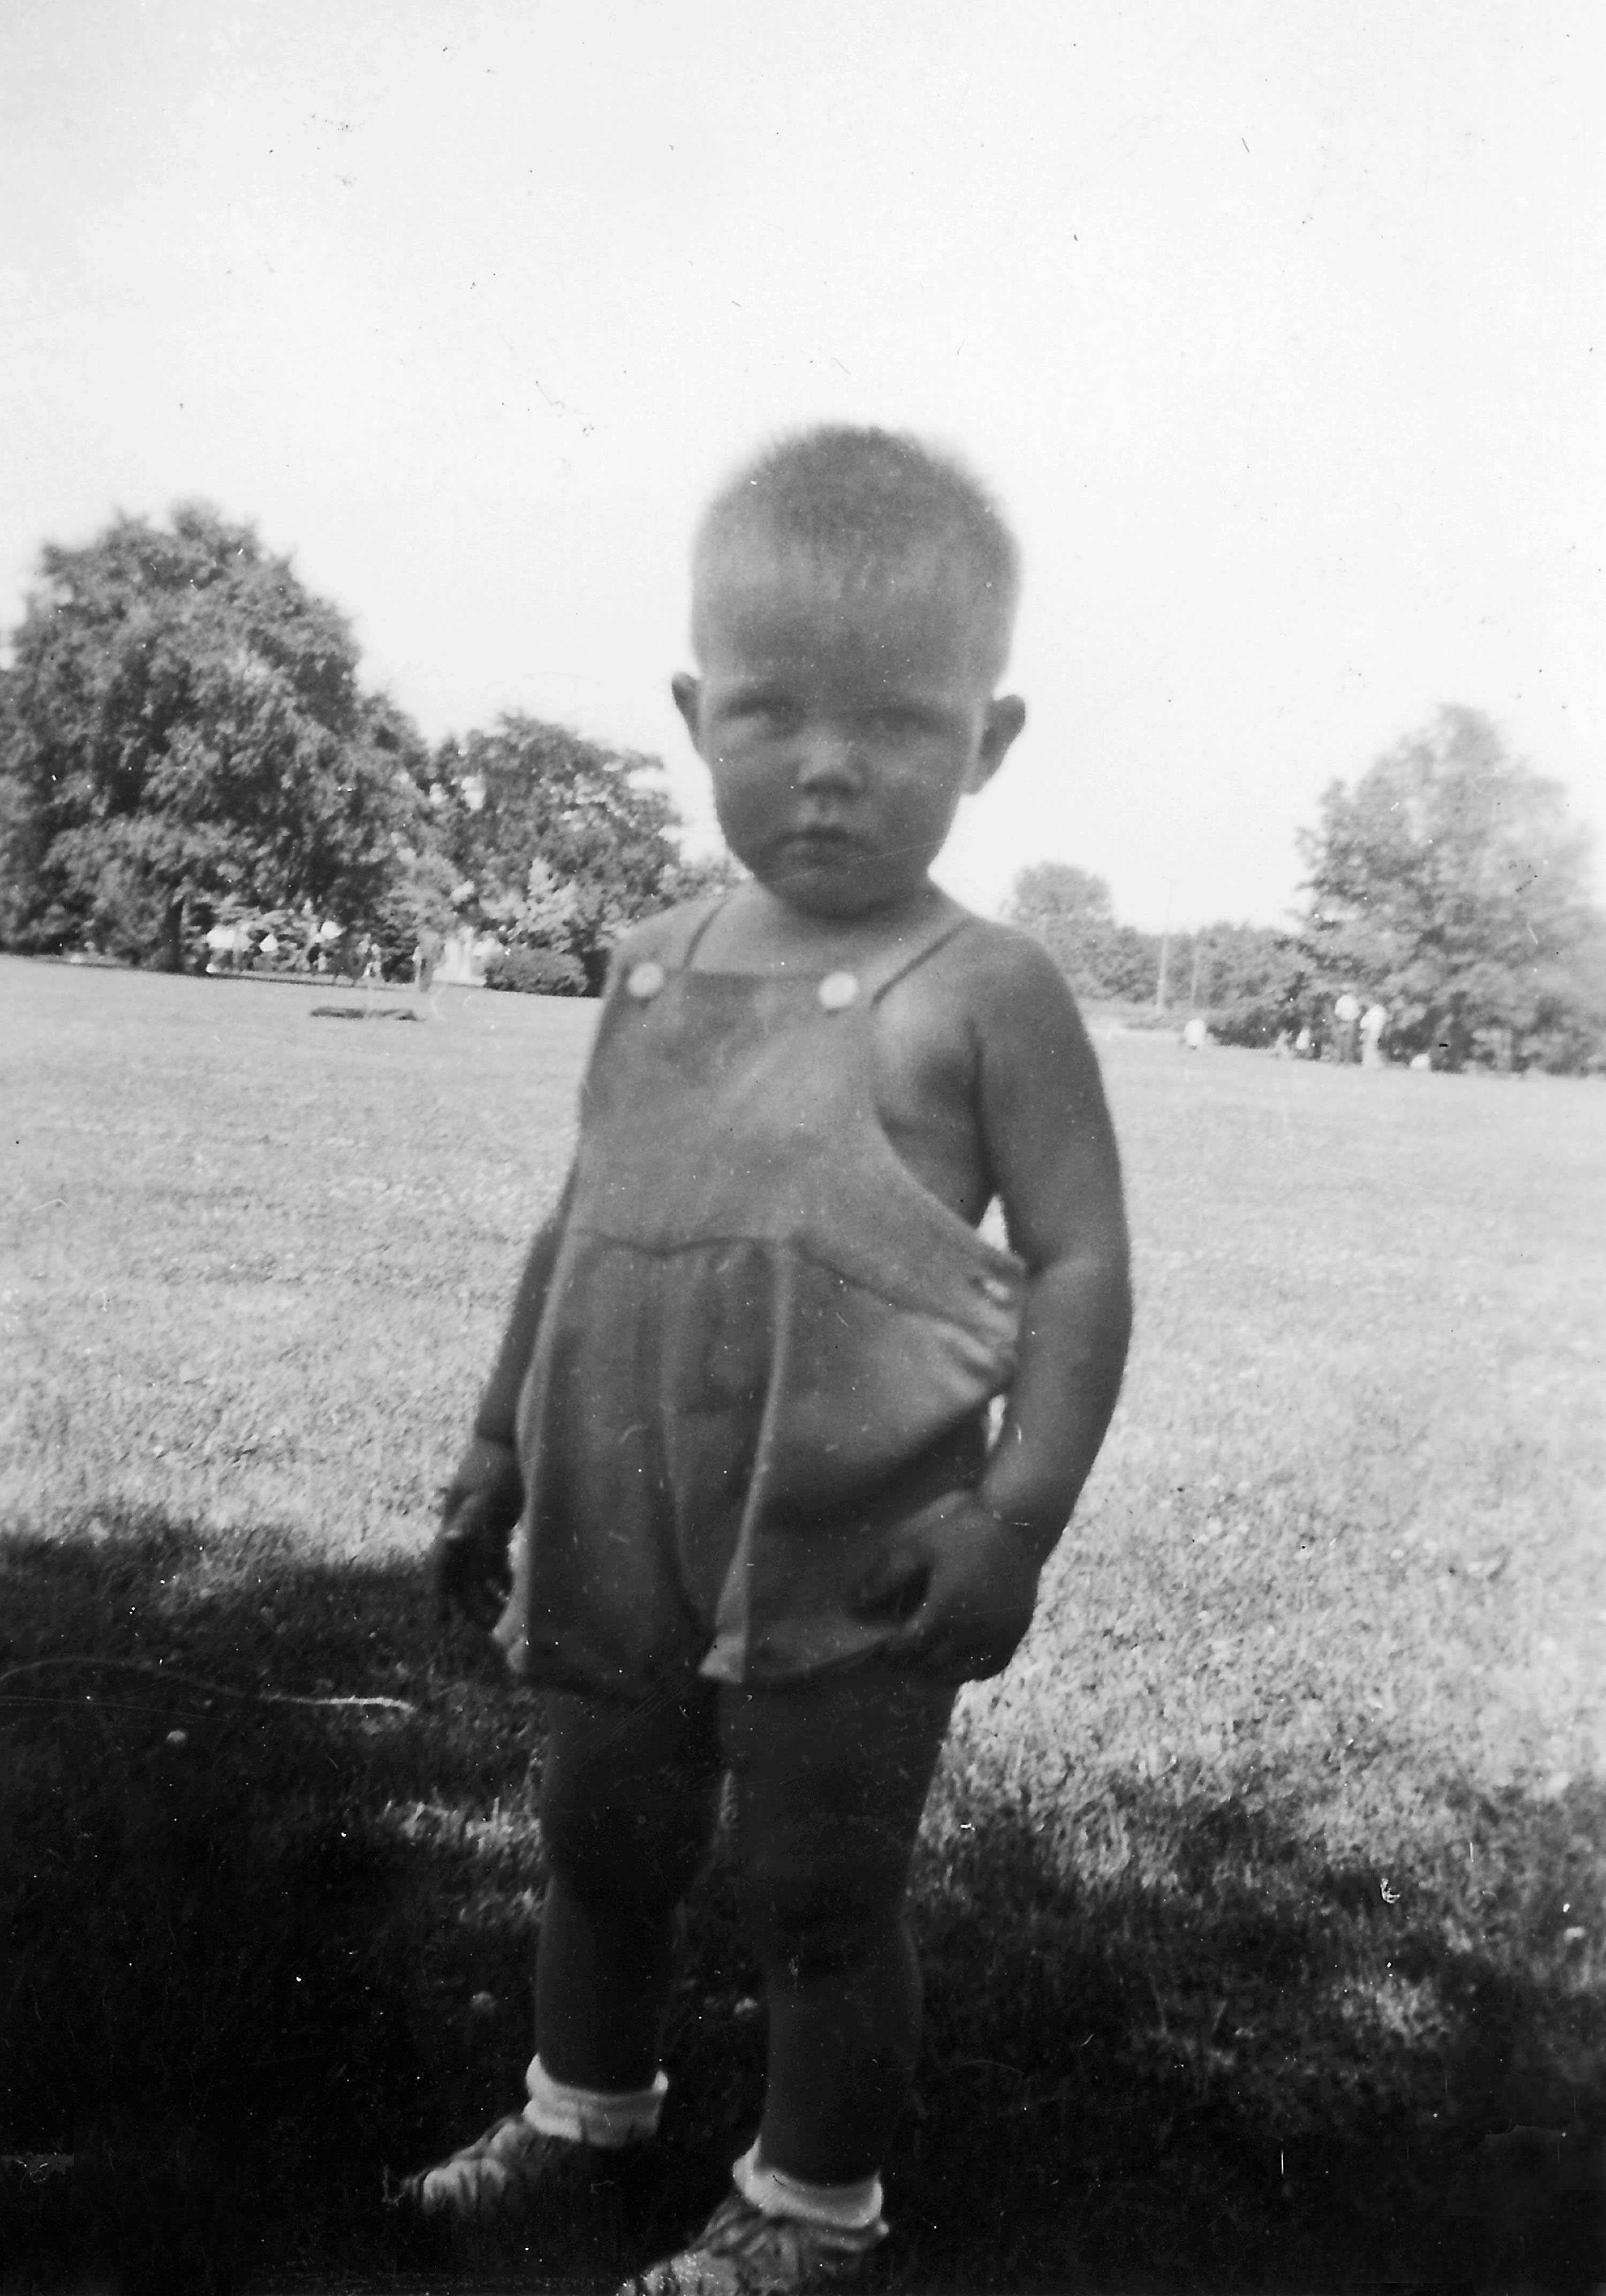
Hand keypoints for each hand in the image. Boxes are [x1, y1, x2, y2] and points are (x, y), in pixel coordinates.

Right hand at [431, 1435, 522, 1630]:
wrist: (512, 1431)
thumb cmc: (500, 1462)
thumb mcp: (485, 1492)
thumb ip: (469, 1517)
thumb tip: (450, 1539)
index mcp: (454, 1521)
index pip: (440, 1565)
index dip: (438, 1594)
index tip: (440, 1623)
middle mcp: (462, 1524)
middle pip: (461, 1572)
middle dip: (472, 1602)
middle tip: (490, 1631)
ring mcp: (480, 1520)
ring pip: (478, 1566)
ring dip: (488, 1591)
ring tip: (506, 1617)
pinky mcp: (498, 1517)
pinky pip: (494, 1553)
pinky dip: (502, 1572)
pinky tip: (516, 1590)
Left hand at [849, 1493, 1044, 1681]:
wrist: (1018, 1528)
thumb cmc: (963, 1534)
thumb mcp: (920, 1548)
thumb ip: (888, 1578)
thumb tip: (856, 1603)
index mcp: (946, 1607)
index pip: (910, 1645)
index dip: (892, 1652)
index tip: (881, 1650)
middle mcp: (972, 1629)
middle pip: (933, 1663)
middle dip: (910, 1664)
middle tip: (896, 1661)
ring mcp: (997, 1636)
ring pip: (960, 1672)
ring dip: (937, 1674)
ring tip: (920, 1668)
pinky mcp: (1014, 1636)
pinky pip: (988, 1668)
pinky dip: (969, 1671)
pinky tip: (955, 1664)